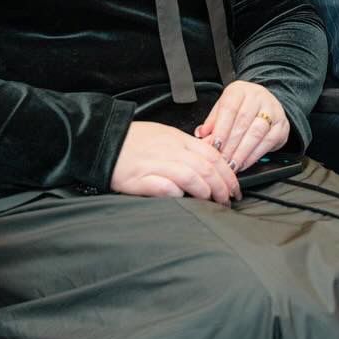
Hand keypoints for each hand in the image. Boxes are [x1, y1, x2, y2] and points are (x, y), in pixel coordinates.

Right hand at [109, 121, 239, 201]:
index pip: (213, 155)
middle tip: (228, 200)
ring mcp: (155, 164)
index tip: (235, 188)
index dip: (228, 173)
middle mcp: (171, 150)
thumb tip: (211, 163)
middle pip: (206, 167)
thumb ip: (188, 148)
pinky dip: (175, 192)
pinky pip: (162, 185)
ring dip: (205, 191)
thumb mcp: (166, 136)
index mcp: (179, 140)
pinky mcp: (139, 178)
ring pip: (190, 175)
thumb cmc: (135, 140)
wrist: (103, 139)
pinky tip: (183, 198)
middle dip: (222, 186)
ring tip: (212, 203)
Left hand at [195, 81, 290, 173]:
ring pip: (256, 132)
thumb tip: (201, 135)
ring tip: (231, 164)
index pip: (229, 108)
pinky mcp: (281, 125)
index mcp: (239, 90)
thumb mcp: (223, 109)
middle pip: (243, 122)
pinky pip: (268, 142)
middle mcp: (258, 97)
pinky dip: (254, 155)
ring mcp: (273, 110)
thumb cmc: (241, 108)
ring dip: (242, 152)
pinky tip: (244, 163)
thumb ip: (212, 122)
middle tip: (221, 160)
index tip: (214, 146)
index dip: (221, 129)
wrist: (266, 104)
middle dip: (230, 145)